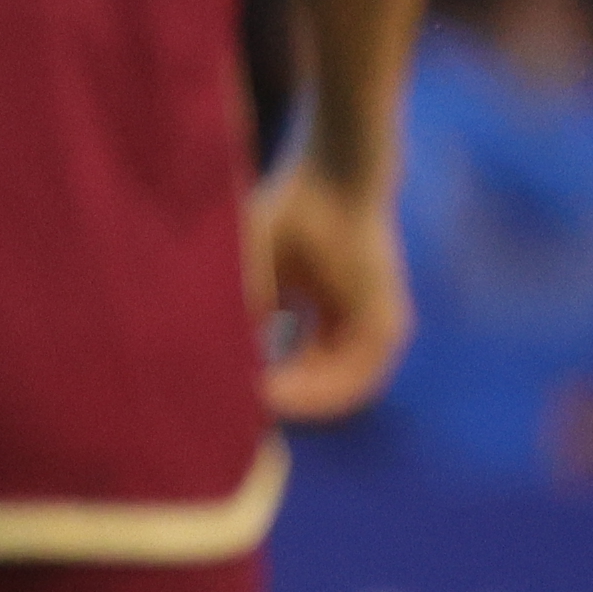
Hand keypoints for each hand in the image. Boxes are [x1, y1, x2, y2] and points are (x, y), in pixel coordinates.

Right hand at [251, 164, 408, 426]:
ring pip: (334, 392)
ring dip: (291, 405)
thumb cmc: (293, 216)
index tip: (225, 396)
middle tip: (231, 411)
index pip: (299, 371)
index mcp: (333, 316)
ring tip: (247, 406)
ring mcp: (377, 329)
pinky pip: (352, 381)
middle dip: (275, 402)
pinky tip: (272, 392)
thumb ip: (244, 322)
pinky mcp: (385, 326)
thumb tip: (207, 367)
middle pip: (315, 386)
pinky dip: (311, 393)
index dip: (262, 388)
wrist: (337, 180)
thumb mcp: (256, 278)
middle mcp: (358, 328)